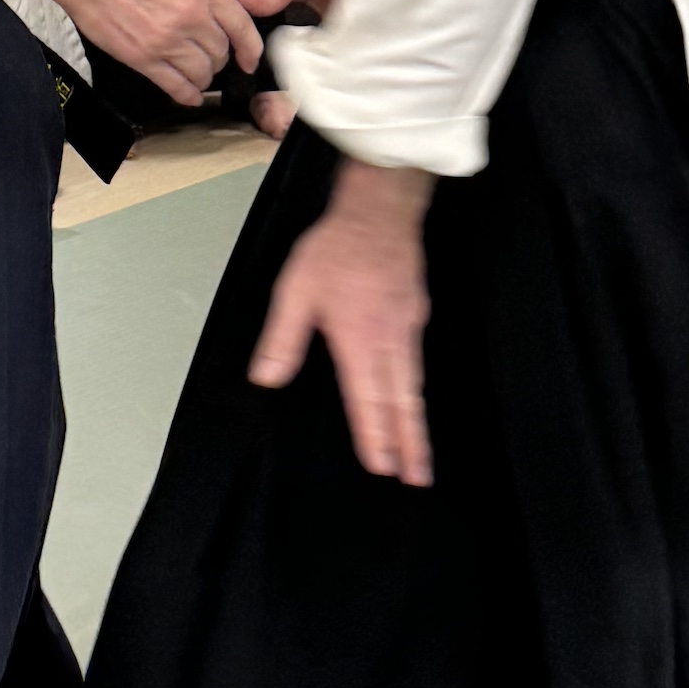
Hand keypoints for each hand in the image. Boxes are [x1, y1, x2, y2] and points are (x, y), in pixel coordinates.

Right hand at [51, 0, 262, 106]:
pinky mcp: (143, 58)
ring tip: (194, 74)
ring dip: (202, 77)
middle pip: (221, 52)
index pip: (242, 27)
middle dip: (217, 59)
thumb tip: (214, 15)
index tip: (250, 60)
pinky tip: (187, 95)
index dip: (250, 49)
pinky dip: (187, 95)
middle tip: (207, 59)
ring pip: (202, 72)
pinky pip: (177, 86)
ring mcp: (167, 39)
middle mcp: (191, 15)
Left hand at [250, 162, 432, 484]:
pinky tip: (413, 399)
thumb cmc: (334, 248)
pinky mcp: (416, 313)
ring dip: (418, 424)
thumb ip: (282, 337)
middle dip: (410, 443)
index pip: (367, 397)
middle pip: (402, 401)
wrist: (379, 209)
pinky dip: (417, 391)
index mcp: (357, 338)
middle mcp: (388, 339)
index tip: (382, 466)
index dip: (375, 434)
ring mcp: (407, 327)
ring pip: (414, 385)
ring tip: (421, 456)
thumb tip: (267, 378)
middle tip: (418, 479)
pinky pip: (417, 361)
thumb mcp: (295, 289)